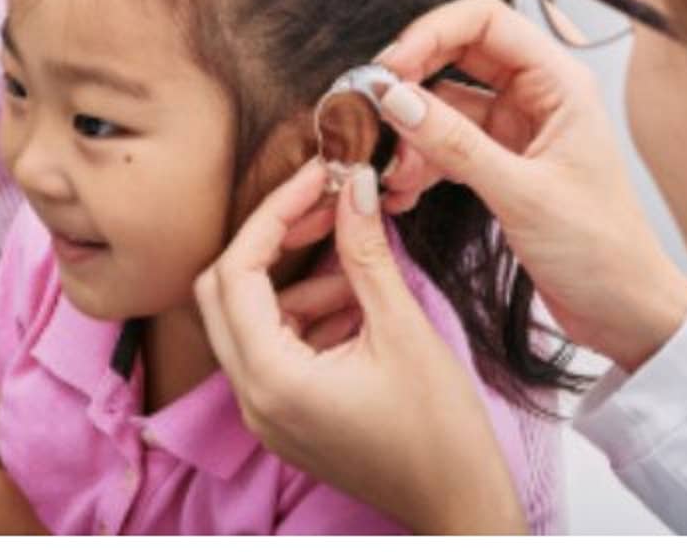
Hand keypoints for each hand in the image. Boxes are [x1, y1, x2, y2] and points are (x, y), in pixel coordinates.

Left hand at [195, 158, 528, 534]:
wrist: (463, 507)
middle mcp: (252, 400)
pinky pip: (274, 349)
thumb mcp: (404, 330)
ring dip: (295, 282)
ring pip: (249, 319)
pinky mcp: (285, 418)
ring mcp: (265, 414)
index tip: (317, 178)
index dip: (274, 214)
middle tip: (324, 206)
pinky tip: (357, 305)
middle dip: (271, 242)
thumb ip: (366, 253)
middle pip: (223, 292)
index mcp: (271, 380)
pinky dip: (306, 316)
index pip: (237, 272)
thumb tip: (352, 185)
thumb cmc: (442, 433)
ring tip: (357, 269)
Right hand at [375, 0, 686, 370]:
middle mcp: (537, 96)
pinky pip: (446, 143)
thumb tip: (396, 99)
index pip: (485, 20)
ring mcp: (517, 129)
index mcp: (559, 83)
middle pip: (457, 55)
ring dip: (411, 132)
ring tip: (388, 170)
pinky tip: (401, 189)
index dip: (431, 32)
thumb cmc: (602, 251)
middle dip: (410, 81)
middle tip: (370, 110)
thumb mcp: (522, 195)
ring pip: (445, 104)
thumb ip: (455, 144)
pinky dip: (420, 162)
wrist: (624, 312)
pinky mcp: (501, 163)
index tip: (390, 68)